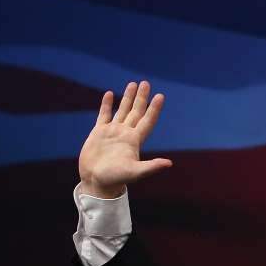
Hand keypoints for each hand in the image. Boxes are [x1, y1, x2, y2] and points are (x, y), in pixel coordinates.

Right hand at [78, 80, 172, 197]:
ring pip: (122, 111)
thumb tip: (169, 164)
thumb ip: (151, 167)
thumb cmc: (115, 179)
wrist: (96, 182)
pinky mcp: (98, 133)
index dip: (154, 109)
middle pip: (136, 112)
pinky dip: (107, 104)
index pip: (147, 121)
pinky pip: (104, 115)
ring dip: (128, 98)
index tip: (160, 96)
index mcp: (134, 141)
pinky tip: (110, 94)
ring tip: (133, 84)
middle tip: (146, 83)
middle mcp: (125, 134)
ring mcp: (112, 132)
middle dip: (141, 98)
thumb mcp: (134, 173)